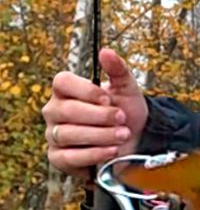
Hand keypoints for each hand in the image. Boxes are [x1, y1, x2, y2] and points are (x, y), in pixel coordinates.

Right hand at [42, 48, 147, 177]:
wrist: (136, 139)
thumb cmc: (125, 110)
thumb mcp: (127, 88)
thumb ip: (118, 69)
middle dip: (99, 116)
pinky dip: (93, 154)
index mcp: (66, 91)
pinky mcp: (58, 158)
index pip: (62, 82)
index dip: (86, 90)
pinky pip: (68, 158)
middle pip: (66, 110)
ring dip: (101, 135)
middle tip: (122, 118)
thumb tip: (106, 52)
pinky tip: (112, 150)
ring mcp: (54, 135)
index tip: (109, 98)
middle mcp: (54, 111)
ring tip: (123, 134)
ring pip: (68, 134)